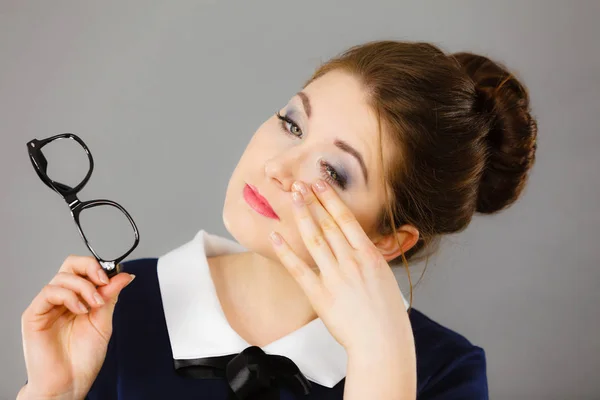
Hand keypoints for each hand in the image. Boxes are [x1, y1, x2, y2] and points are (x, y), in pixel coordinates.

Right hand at [19, 255, 133, 399]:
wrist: (69, 384)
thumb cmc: (83, 359)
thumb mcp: (103, 322)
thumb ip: (110, 297)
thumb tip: (124, 275)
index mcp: (78, 299)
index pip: (84, 269)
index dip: (99, 268)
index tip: (115, 277)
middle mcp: (62, 299)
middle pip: (71, 265)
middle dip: (91, 268)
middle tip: (104, 283)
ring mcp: (47, 306)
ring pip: (62, 277)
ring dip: (84, 287)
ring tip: (93, 306)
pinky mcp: (34, 315)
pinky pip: (49, 292)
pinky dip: (69, 296)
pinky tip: (80, 310)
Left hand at [268, 179, 412, 356]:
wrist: (382, 341)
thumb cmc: (387, 314)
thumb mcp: (383, 277)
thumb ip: (367, 258)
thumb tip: (356, 243)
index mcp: (369, 255)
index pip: (346, 219)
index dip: (330, 199)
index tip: (319, 183)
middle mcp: (351, 261)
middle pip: (327, 224)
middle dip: (312, 200)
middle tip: (299, 183)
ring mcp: (334, 277)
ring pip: (314, 239)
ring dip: (301, 216)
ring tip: (291, 198)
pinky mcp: (319, 295)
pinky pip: (298, 269)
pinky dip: (285, 251)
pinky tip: (275, 236)